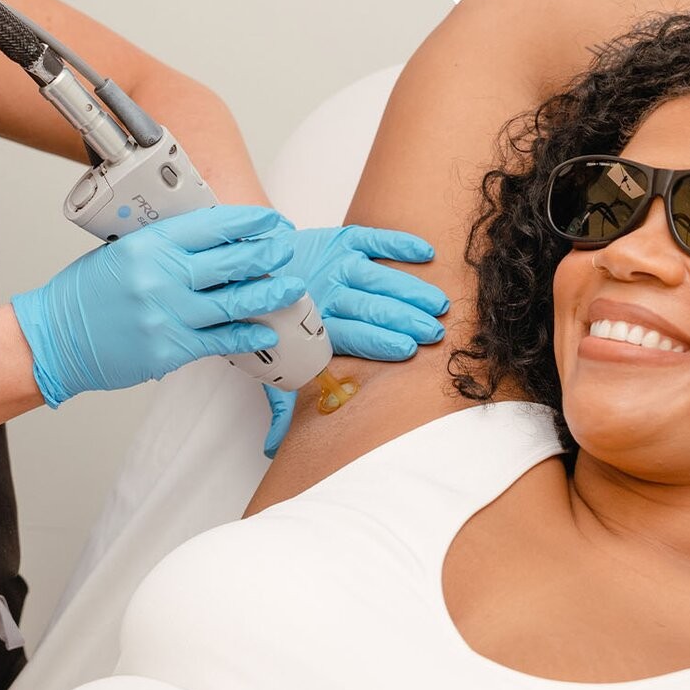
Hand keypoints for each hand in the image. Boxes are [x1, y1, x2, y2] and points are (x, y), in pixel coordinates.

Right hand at [12, 205, 305, 406]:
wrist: (53, 339)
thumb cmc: (84, 296)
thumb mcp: (120, 253)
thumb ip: (162, 247)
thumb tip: (210, 242)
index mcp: (148, 245)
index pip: (211, 225)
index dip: (248, 222)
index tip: (270, 221)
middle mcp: (161, 276)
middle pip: (230, 260)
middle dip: (266, 254)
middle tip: (286, 250)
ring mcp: (167, 314)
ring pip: (234, 301)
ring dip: (269, 293)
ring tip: (292, 287)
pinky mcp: (169, 349)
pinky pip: (220, 340)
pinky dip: (247, 335)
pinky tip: (266, 331)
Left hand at [259, 225, 450, 456]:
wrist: (250, 269)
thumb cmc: (273, 324)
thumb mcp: (272, 364)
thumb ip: (280, 404)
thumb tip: (271, 451)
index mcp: (312, 326)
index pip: (351, 333)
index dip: (379, 340)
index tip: (407, 348)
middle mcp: (327, 291)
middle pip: (370, 306)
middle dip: (404, 319)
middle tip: (434, 331)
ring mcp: (336, 263)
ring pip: (378, 276)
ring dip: (411, 289)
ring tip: (439, 304)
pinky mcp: (341, 240)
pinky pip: (373, 239)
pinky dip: (399, 244)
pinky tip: (427, 254)